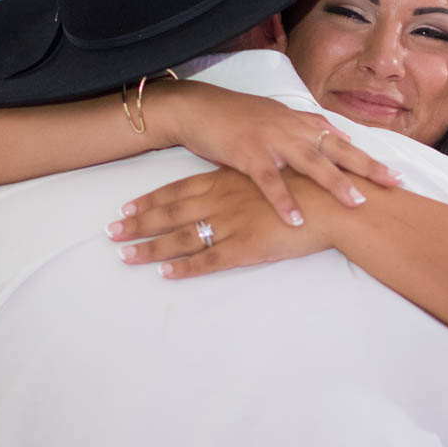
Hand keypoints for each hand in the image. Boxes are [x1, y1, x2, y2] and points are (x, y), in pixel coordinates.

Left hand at [111, 169, 332, 277]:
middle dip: (138, 223)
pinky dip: (185, 267)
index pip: (179, 190)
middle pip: (171, 213)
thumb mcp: (271, 173)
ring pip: (182, 238)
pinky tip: (165, 273)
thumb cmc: (309, 185)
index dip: (151, 200)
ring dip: (150, 248)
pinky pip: (208, 260)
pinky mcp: (246, 248)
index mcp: (228, 181)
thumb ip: (249, 181)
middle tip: (111, 231)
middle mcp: (223, 200)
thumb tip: (235, 186)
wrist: (336, 202)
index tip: (127, 207)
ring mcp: (232, 224)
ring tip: (125, 256)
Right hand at [161, 80, 400, 224]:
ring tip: (356, 203)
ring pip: (310, 163)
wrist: (199, 108)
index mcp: (300, 123)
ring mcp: (272, 141)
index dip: (368, 159)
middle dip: (367, 167)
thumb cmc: (238, 116)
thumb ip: (310, 127)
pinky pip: (270, 181)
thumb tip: (340, 136)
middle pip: (337, 150)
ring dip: (335, 183)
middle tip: (394, 183)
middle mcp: (293, 130)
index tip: (395, 175)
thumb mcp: (279, 117)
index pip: (342, 143)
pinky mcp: (248, 154)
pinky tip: (295, 219)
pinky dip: (283, 200)